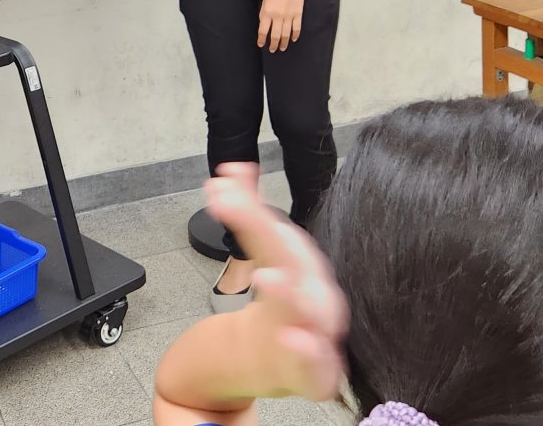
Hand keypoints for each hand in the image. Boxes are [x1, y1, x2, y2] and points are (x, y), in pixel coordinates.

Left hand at [205, 163, 346, 401]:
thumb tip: (230, 169)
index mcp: (302, 267)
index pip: (277, 234)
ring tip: (266, 276)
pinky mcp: (316, 372)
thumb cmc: (278, 306)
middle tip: (249, 218)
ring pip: (312, 311)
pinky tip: (294, 337)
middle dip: (275, 241)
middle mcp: (313, 295)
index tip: (223, 189)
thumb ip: (246, 213)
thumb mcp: (260, 257)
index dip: (250, 212)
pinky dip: (310, 351)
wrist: (276, 363)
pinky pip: (319, 364)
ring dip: (290, 292)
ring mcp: (317, 333)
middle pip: (297, 264)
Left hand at [257, 0, 306, 51]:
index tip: (261, 44)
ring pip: (286, 34)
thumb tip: (264, 26)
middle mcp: (277, 16)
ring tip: (282, 48)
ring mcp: (288, 16)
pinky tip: (293, 39)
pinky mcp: (298, 14)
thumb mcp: (265, 1)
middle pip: (275, 35)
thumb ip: (264, 14)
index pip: (262, 30)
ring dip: (283, 43)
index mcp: (267, 12)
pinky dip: (295, 35)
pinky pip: (296, 28)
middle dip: (273, 44)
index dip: (261, 39)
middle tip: (272, 49)